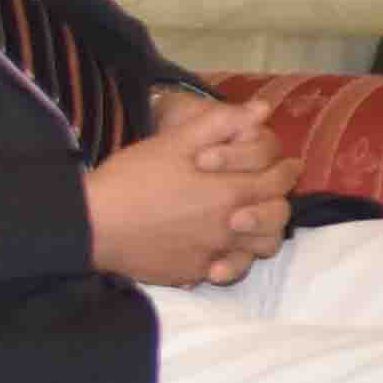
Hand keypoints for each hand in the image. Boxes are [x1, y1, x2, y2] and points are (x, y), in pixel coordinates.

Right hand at [81, 106, 289, 287]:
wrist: (92, 224)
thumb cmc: (133, 177)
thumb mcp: (175, 141)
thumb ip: (223, 123)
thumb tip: (262, 109)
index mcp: (230, 192)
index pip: (278, 183)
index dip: (287, 171)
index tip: (289, 166)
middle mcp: (229, 228)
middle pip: (277, 220)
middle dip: (280, 203)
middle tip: (274, 194)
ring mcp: (212, 254)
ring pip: (258, 252)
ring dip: (260, 235)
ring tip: (250, 223)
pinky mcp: (191, 273)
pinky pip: (225, 271)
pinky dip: (231, 262)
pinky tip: (221, 250)